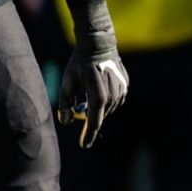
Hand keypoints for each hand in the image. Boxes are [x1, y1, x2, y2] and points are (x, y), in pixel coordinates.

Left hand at [58, 3, 127, 147]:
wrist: (98, 44)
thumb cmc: (79, 64)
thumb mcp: (67, 83)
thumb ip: (65, 104)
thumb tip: (66, 121)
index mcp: (98, 97)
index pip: (94, 122)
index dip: (88, 135)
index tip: (84, 145)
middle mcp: (113, 96)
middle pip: (100, 116)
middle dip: (89, 116)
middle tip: (79, 105)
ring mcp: (122, 91)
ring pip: (108, 109)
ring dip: (98, 107)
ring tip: (89, 91)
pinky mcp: (126, 86)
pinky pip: (115, 100)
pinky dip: (106, 100)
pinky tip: (99, 87)